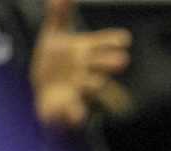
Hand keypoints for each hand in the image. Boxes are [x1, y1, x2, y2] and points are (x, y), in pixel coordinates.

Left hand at [34, 0, 132, 131]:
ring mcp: (78, 90)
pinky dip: (76, 114)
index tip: (125, 38)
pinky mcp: (68, 108)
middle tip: (123, 60)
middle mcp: (86, 71)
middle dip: (109, 63)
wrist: (45, 93)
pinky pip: (74, 113)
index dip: (112, 42)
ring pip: (90, 87)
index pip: (101, 44)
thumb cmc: (56, 62)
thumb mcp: (54, 35)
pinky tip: (77, 114)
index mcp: (84, 52)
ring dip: (93, 84)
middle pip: (100, 65)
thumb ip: (59, 14)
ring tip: (97, 82)